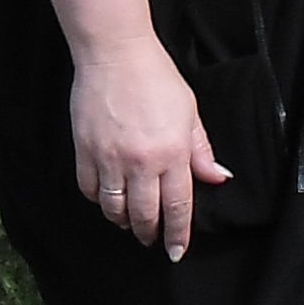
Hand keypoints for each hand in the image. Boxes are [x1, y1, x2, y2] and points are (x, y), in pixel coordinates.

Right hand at [68, 31, 229, 262]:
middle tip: (150, 238)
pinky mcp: (85, 150)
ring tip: (128, 220)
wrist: (115, 53)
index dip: (177, 234)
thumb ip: (201, 150)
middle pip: (144, 214)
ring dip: (122, 220)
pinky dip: (98, 199)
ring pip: (114, 208)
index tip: (175, 251)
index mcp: (172, 152)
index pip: (178, 206)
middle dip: (149, 233)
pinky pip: (89, 189)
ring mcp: (110, 158)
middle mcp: (142, 161)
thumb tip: (218, 177)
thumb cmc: (156, 78)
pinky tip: (106, 196)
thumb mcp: (189, 112)